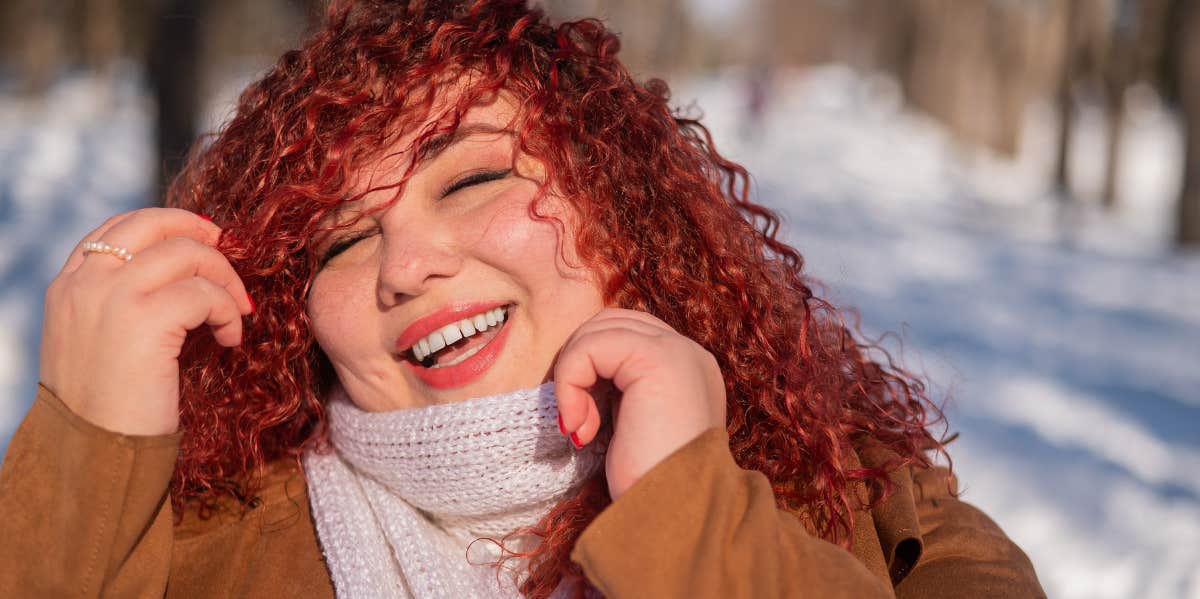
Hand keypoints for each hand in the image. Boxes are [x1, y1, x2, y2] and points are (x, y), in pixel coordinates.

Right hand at [39, 208, 253, 435]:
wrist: (94, 453)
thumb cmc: (106, 409)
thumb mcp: (97, 343)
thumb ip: (118, 304)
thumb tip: (177, 277)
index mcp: (68, 286)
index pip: (118, 228)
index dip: (168, 224)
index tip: (203, 241)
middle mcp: (85, 283)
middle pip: (154, 224)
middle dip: (203, 235)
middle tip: (231, 258)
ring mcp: (113, 297)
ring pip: (187, 253)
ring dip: (225, 280)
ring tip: (235, 315)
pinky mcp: (145, 320)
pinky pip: (204, 293)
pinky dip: (228, 312)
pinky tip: (230, 339)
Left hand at [554, 308, 726, 499]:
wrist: (676, 518)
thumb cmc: (649, 487)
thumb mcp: (633, 428)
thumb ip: (620, 393)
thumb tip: (581, 372)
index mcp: (689, 371)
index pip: (627, 335)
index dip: (592, 367)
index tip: (584, 425)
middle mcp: (690, 354)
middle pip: (611, 323)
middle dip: (580, 364)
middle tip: (575, 420)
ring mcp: (678, 351)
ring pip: (597, 331)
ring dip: (573, 377)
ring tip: (581, 428)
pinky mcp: (658, 358)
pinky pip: (590, 347)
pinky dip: (570, 383)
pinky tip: (580, 428)